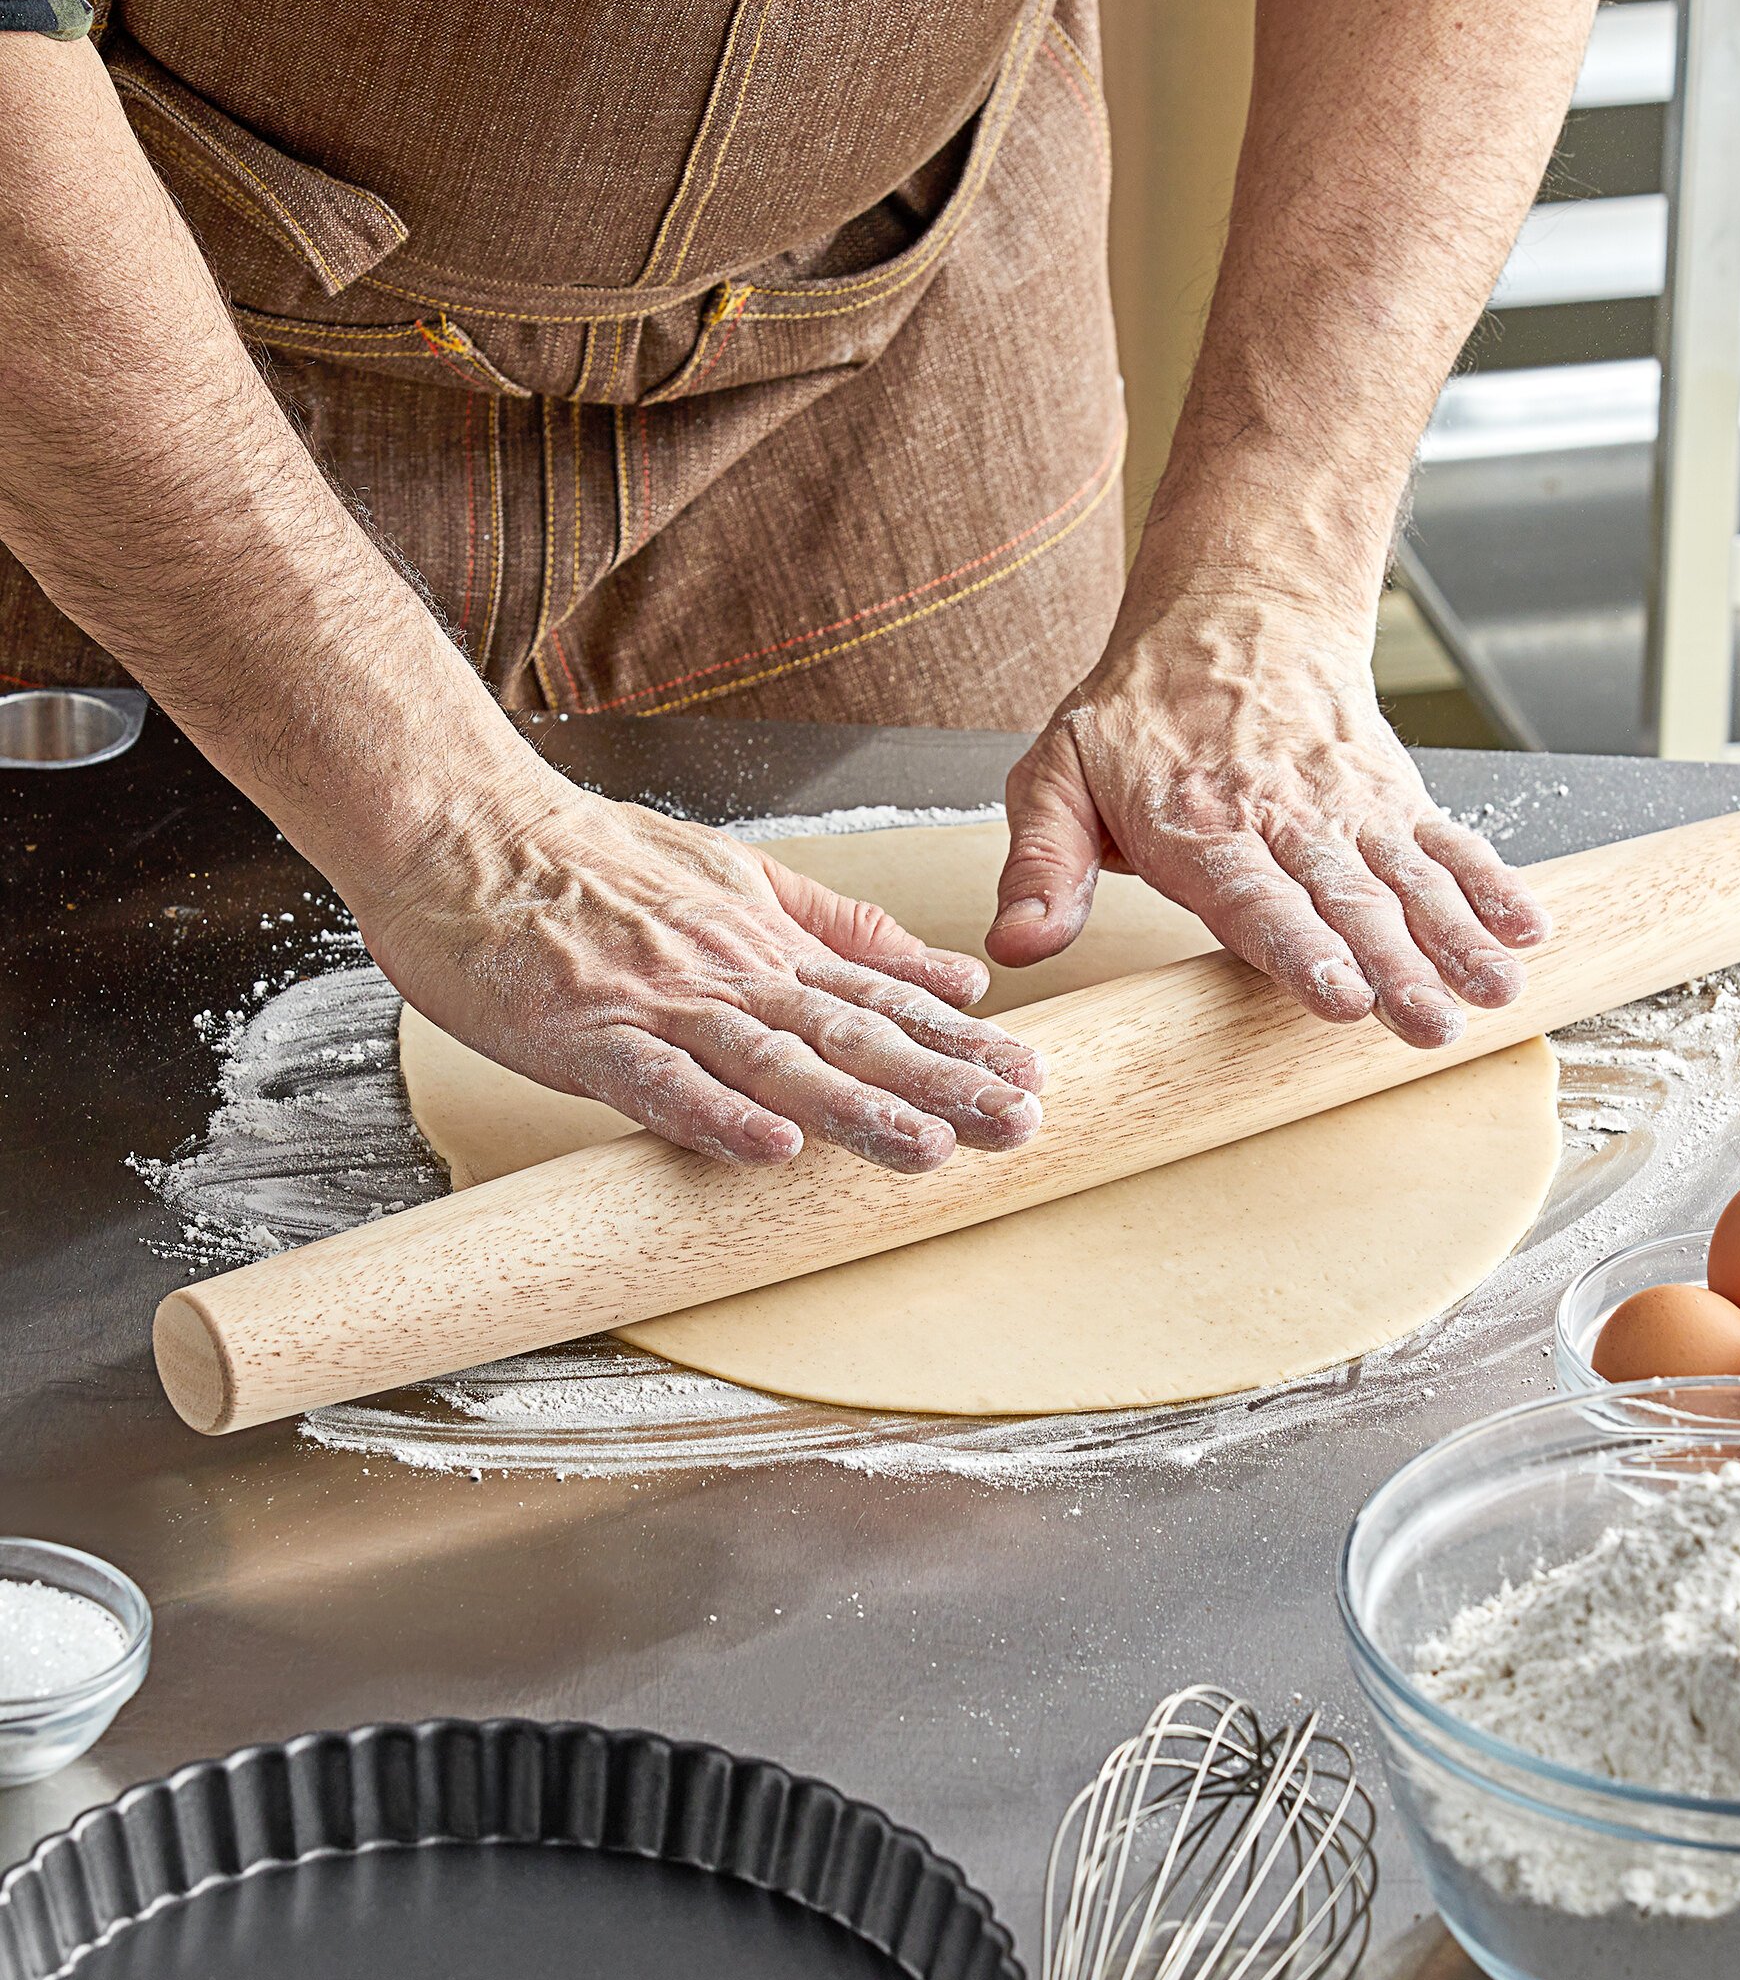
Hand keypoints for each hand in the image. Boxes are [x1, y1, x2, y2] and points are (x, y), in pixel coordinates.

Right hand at [359, 778, 1044, 1170]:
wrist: (467, 830)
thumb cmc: (595, 859)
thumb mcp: (742, 878)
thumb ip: (847, 930)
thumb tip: (954, 972)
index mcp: (769, 943)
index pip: (885, 1000)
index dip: (961, 1042)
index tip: (1032, 1077)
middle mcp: (731, 972)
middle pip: (851, 1034)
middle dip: (940, 1083)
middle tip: (1017, 1123)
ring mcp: (661, 1003)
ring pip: (773, 1060)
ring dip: (854, 1106)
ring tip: (927, 1149)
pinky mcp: (587, 1033)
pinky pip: (659, 1083)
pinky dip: (714, 1116)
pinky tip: (770, 1149)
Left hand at [987, 585, 1550, 1046]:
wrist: (1235, 611)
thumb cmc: (1135, 714)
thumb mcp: (1056, 774)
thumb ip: (1040, 866)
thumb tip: (1015, 945)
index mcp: (1195, 827)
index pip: (1254, 900)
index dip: (1299, 950)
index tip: (1340, 995)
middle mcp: (1283, 820)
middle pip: (1346, 901)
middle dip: (1394, 967)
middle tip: (1430, 1025)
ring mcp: (1348, 810)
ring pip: (1407, 880)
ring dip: (1455, 940)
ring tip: (1494, 995)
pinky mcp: (1393, 799)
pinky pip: (1448, 843)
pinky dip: (1491, 884)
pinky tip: (1528, 930)